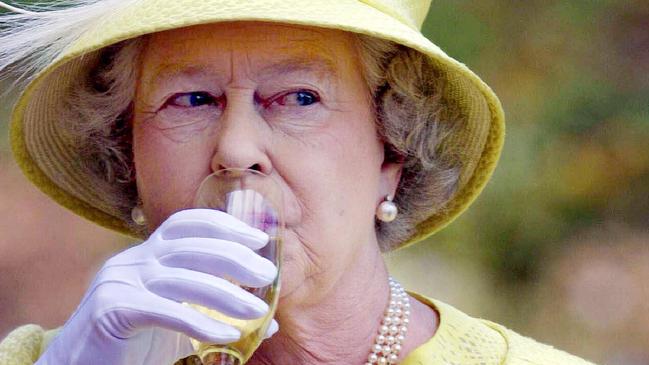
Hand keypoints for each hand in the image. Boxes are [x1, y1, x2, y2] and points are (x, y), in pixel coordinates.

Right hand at [36, 209, 278, 364]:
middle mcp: (134, 260)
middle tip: (267, 274)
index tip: (258, 238)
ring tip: (257, 311)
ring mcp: (121, 281)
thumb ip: (219, 317)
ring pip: (183, 279)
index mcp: (148, 254)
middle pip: (191, 247)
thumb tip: (268, 322)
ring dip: (226, 295)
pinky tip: (228, 334)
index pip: (187, 223)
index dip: (224, 224)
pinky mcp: (113, 309)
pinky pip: (165, 311)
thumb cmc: (136, 343)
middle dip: (235, 258)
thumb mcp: (183, 324)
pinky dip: (200, 323)